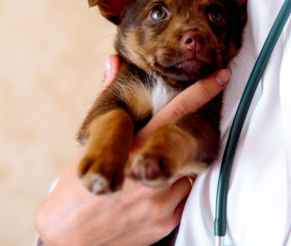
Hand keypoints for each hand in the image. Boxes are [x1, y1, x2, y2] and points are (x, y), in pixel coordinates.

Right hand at [34, 55, 230, 244]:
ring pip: (190, 171)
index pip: (173, 114)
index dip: (200, 93)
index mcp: (128, 149)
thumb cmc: (77, 188)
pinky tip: (160, 185)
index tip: (220, 77)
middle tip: (193, 128)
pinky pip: (187, 197)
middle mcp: (147, 175)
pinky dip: (179, 186)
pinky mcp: (166, 222)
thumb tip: (114, 62)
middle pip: (188, 145)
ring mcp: (159, 202)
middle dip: (193, 134)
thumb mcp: (87, 144)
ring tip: (161, 163)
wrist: (70, 237)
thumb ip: (106, 100)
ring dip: (182, 163)